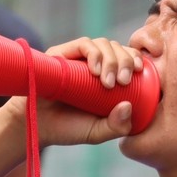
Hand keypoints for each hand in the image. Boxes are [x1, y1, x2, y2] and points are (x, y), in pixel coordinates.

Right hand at [0, 37, 142, 146]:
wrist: (35, 126)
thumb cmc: (67, 129)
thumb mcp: (98, 132)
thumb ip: (117, 126)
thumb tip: (128, 106)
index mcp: (107, 78)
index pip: (128, 58)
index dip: (137, 60)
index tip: (140, 72)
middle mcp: (94, 64)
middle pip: (118, 48)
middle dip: (126, 61)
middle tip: (125, 81)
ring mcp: (78, 58)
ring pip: (103, 44)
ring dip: (111, 59)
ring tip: (109, 82)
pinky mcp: (61, 54)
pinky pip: (83, 44)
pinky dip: (94, 54)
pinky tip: (95, 70)